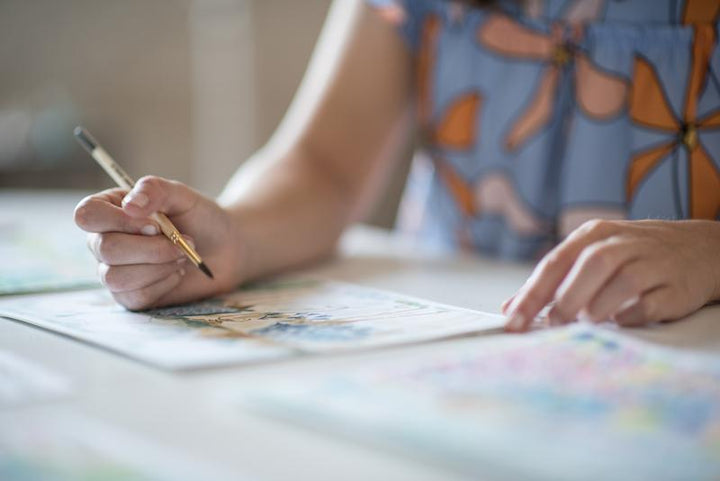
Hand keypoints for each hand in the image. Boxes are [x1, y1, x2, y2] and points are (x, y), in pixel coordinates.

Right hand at [75, 176, 242, 309]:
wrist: (226, 247)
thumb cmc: (200, 217)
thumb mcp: (181, 195)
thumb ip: (155, 190)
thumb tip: (130, 205)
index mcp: (109, 210)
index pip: (87, 215)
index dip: (119, 221)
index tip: (155, 224)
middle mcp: (103, 241)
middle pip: (105, 249)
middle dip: (152, 248)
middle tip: (181, 241)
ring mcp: (113, 271)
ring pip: (116, 278)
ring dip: (158, 266)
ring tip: (181, 255)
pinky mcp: (130, 296)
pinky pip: (135, 297)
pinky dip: (163, 283)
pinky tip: (176, 272)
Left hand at [502, 220, 719, 331]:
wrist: (699, 249)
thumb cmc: (631, 255)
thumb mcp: (590, 254)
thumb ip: (551, 280)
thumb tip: (511, 307)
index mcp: (594, 234)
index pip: (556, 262)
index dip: (532, 292)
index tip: (513, 319)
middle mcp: (623, 243)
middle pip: (591, 265)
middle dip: (566, 299)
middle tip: (551, 325)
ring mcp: (652, 263)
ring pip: (623, 281)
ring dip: (597, 307)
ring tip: (582, 324)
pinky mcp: (675, 287)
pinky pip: (650, 303)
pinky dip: (630, 316)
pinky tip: (618, 323)